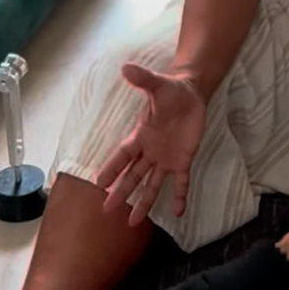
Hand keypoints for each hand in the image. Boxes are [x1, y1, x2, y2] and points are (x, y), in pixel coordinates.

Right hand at [96, 63, 207, 225]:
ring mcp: (165, 158)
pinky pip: (180, 182)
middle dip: (121, 192)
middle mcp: (149, 152)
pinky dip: (179, 196)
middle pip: (132, 176)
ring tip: (133, 221)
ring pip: (151, 184)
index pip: (122, 156)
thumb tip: (126, 67)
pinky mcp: (183, 160)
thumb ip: (143, 79)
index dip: (111, 169)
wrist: (191, 93)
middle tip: (107, 210)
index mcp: (140, 136)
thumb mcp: (157, 85)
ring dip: (144, 202)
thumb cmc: (171, 90)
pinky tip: (178, 212)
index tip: (98, 184)